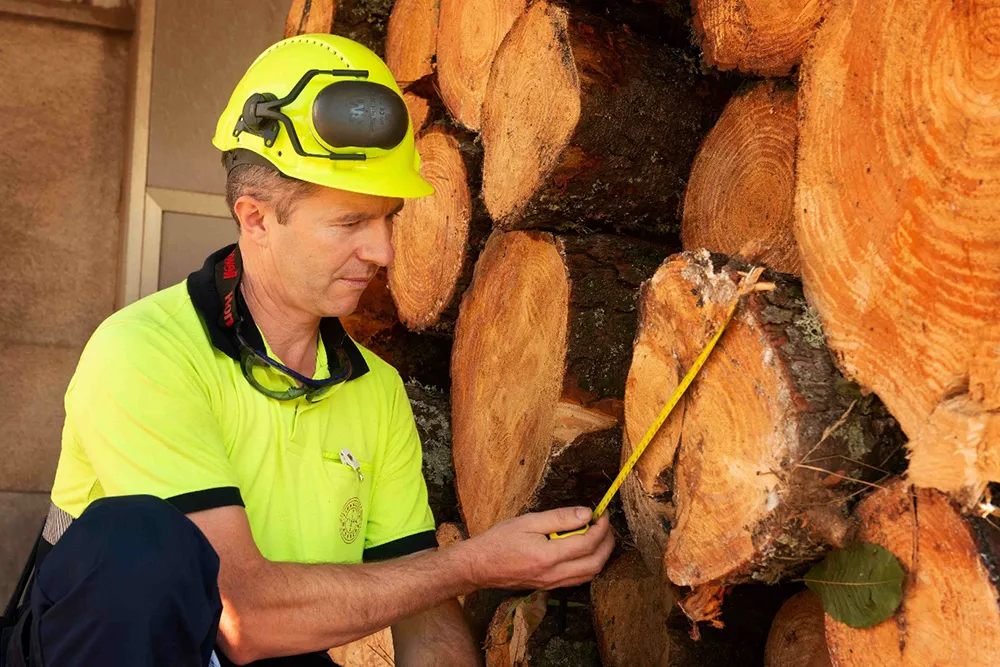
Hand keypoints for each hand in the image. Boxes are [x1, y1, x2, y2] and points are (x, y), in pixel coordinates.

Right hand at [461, 507, 614, 589]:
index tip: (601, 512)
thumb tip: (586, 514)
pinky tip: (584, 550)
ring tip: (598, 535)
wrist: (480, 566)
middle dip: (607, 542)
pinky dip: (589, 565)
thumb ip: (559, 518)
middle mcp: (554, 574)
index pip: (588, 542)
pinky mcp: (549, 587)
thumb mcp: (528, 521)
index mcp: (548, 556)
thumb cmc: (499, 541)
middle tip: (605, 524)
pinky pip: (578, 579)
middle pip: (596, 562)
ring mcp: (552, 584)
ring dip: (601, 555)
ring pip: (590, 574)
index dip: (601, 526)